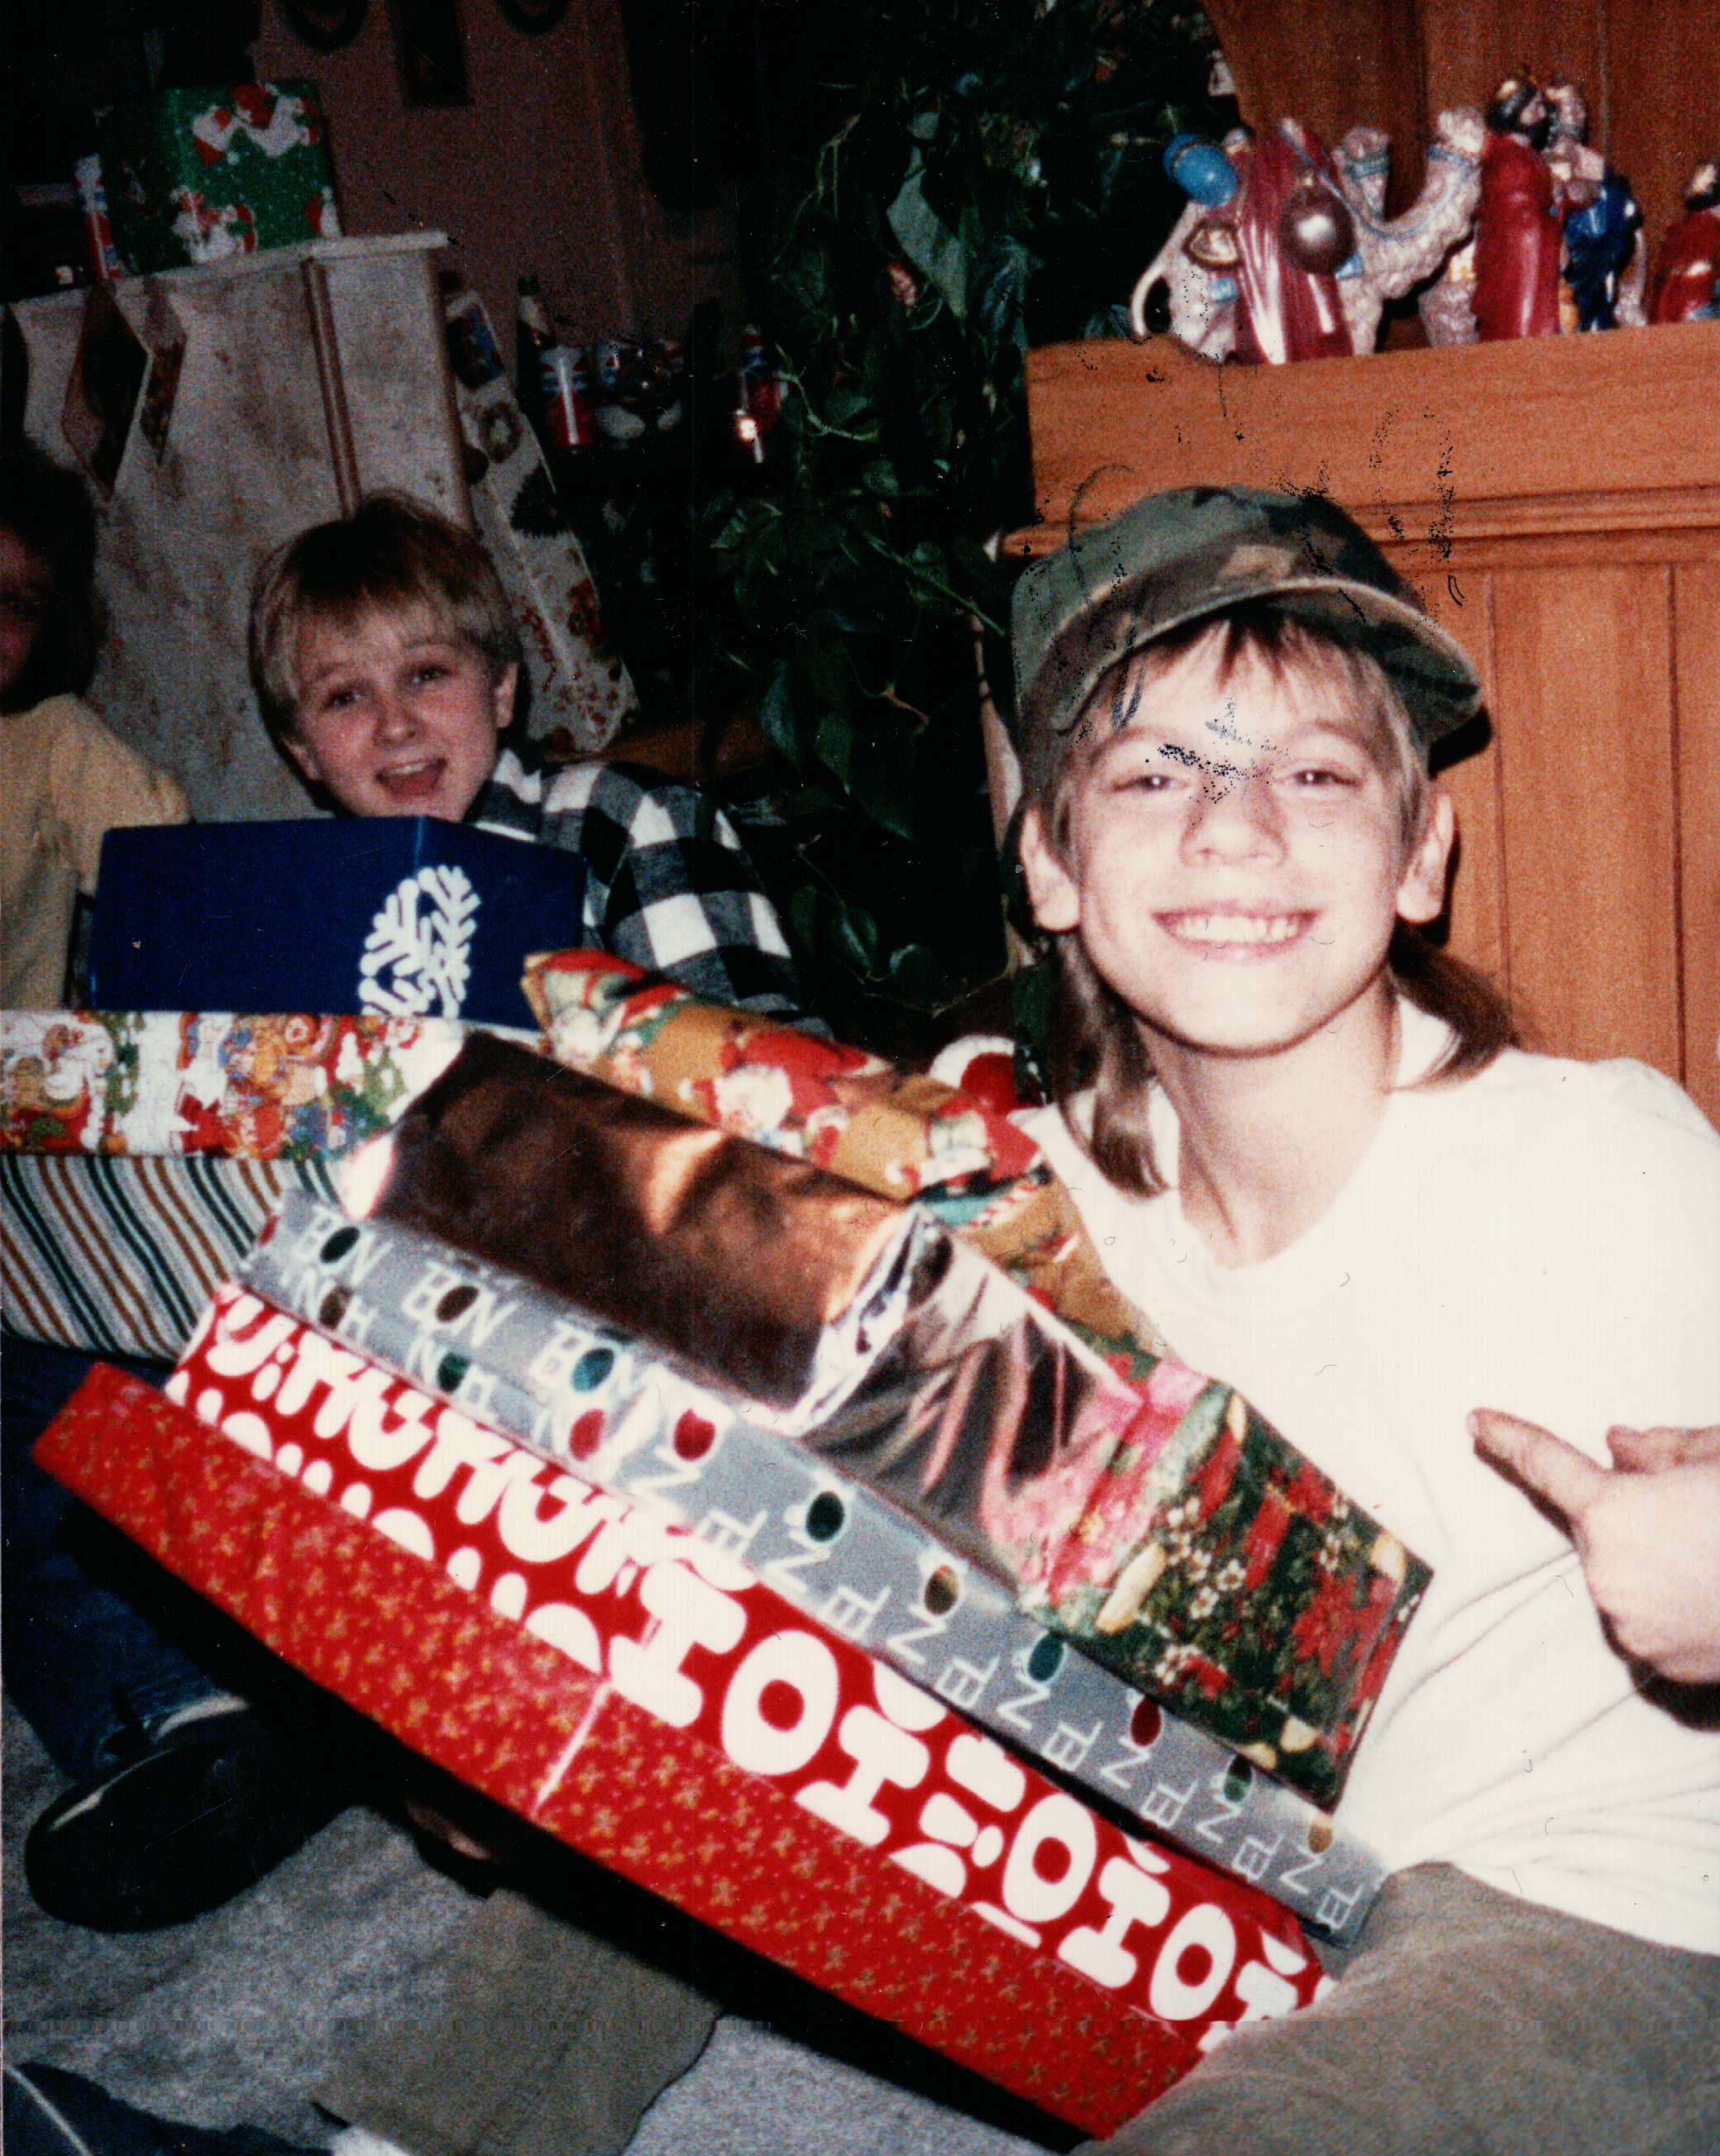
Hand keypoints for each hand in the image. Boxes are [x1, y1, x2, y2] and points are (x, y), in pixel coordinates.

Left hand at [1470, 1411, 1719, 1684]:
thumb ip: (1661, 1449)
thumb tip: (1614, 1445)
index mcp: (1614, 1511)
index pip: (1546, 1464)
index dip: (1510, 1438)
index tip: (1476, 1422)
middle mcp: (1607, 1573)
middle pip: (1598, 1526)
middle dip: (1629, 1511)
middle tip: (1693, 1510)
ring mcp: (1631, 1625)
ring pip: (1623, 1575)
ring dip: (1652, 1559)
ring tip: (1713, 1555)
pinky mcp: (1659, 1663)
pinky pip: (1648, 1617)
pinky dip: (1670, 1601)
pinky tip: (1714, 1591)